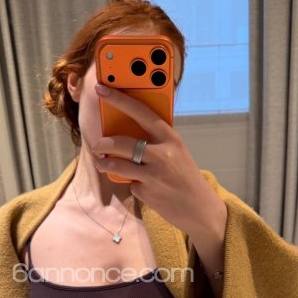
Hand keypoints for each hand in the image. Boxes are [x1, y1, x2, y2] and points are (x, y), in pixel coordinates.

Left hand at [93, 83, 224, 236]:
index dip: (120, 99)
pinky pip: (131, 185)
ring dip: (105, 164)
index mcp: (171, 138)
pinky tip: (144, 188)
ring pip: (118, 166)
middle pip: (123, 143)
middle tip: (97, 145)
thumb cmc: (185, 177)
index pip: (141, 112)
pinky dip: (133, 185)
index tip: (102, 89)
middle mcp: (162, 155)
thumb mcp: (176, 153)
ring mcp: (154, 175)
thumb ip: (156, 142)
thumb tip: (126, 133)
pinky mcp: (148, 193)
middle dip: (104, 144)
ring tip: (101, 163)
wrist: (200, 208)